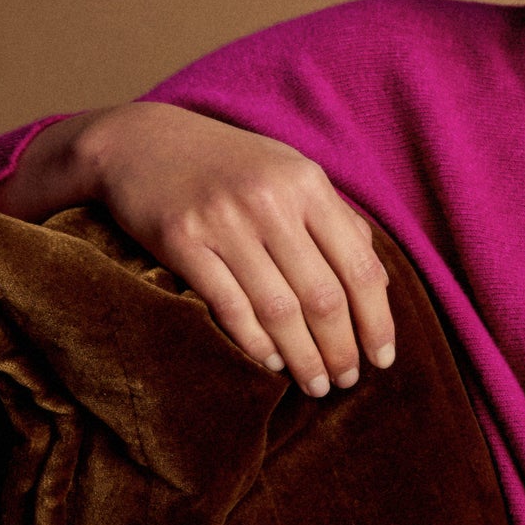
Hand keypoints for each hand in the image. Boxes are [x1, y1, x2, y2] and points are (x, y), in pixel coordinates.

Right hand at [0, 103, 394, 393]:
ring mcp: (224, 221)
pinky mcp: (181, 240)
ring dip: (302, 358)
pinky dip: (255, 343)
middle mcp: (271, 201)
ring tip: (315, 384)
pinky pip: (228, 307)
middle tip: (345, 381)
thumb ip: (338, 221)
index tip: (383, 358)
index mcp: (308, 184)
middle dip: (341, 349)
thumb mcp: (292, 174)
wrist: (142, 140)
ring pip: (279, 310)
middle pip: (323, 296)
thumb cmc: (230, 165)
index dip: (377, 321)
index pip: (360, 266)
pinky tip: (270, 364)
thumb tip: (380, 285)